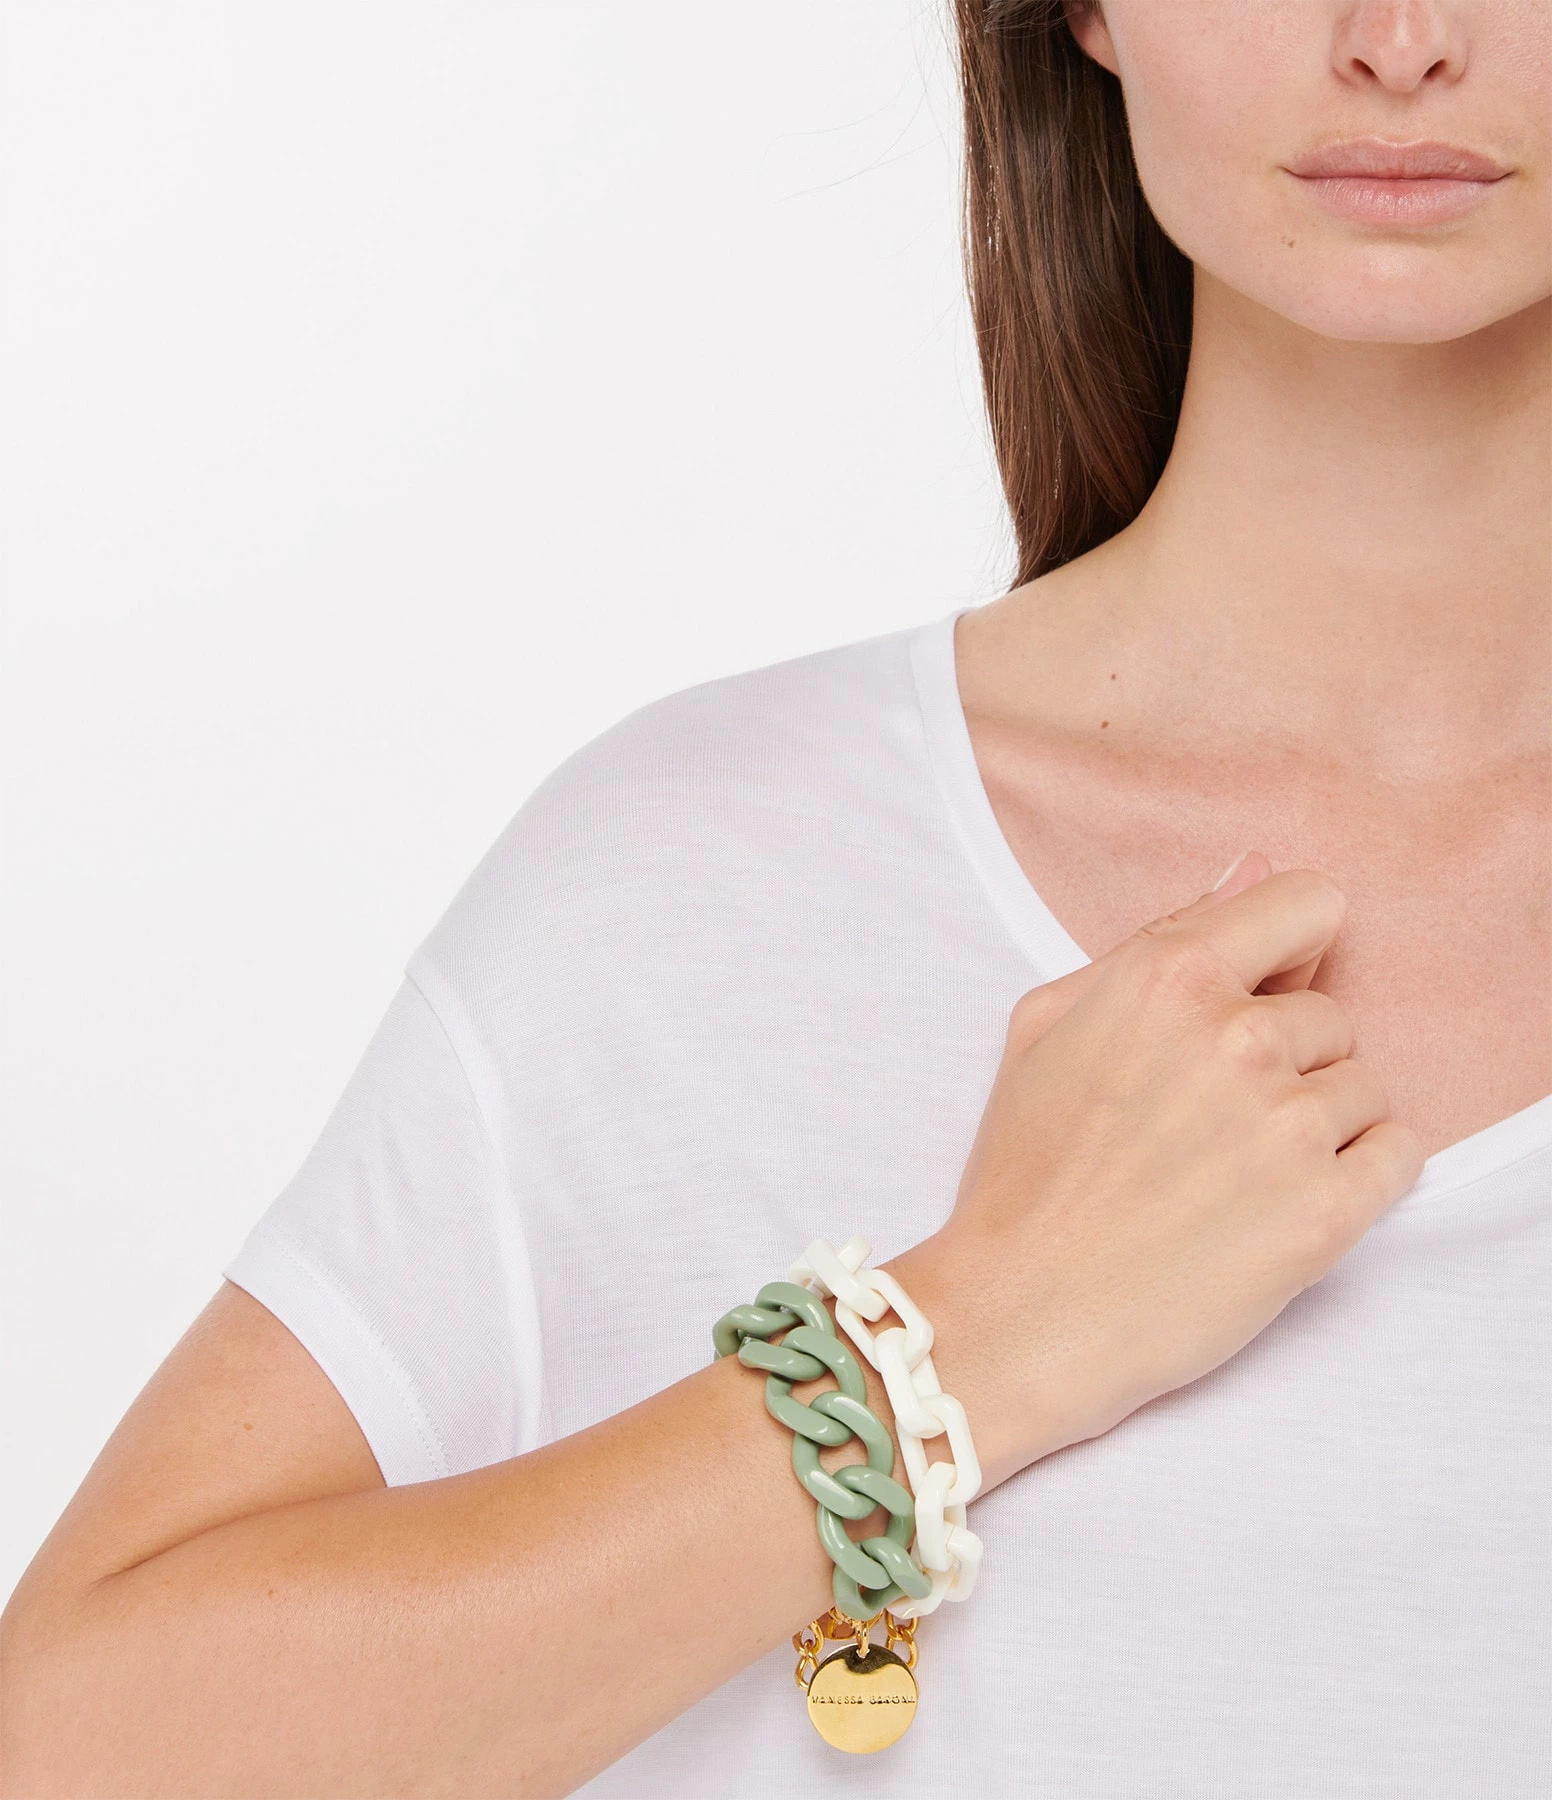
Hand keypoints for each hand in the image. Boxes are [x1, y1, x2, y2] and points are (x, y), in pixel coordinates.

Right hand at [891, 853, 1425, 1486]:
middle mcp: (1240, 1039)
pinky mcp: (1327, 1213)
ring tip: (1233, 1172)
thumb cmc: (1026, 1169)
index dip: (1286, 953)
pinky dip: (1359, 1174)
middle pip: (1331, 1014)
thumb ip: (1158, 937)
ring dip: (1317, 1123)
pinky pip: (1399, 1155)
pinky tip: (1283, 1200)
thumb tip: (1250, 871)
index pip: (1310, 904)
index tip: (1259, 997)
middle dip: (1285, 1058)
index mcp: (1170, 978)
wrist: (1023, 1312)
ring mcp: (1289, 1127)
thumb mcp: (1049, 1023)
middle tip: (1206, 1121)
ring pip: (1365, 1087)